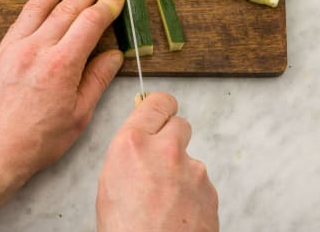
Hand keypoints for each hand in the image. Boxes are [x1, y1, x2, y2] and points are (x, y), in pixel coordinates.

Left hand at [0, 0, 125, 185]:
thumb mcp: (79, 115)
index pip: (89, 23)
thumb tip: (114, 55)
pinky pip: (21, 19)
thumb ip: (97, 80)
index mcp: (61, 65)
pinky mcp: (0, 52)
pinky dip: (35, 4)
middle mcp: (37, 49)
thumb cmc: (39, 140)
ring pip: (39, 7)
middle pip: (67, 9)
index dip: (105, 6)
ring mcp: (15, 48)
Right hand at [96, 93, 218, 231]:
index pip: (158, 101)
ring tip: (163, 202)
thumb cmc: (124, 230)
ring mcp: (193, 170)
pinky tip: (176, 214)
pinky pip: (201, 183)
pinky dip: (192, 194)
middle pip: (180, 124)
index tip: (158, 114)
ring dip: (181, 172)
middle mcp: (165, 150)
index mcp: (133, 144)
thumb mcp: (110, 182)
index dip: (158, 109)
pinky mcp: (210, 191)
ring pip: (190, 158)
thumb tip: (141, 141)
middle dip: (172, 138)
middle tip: (160, 162)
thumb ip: (129, 153)